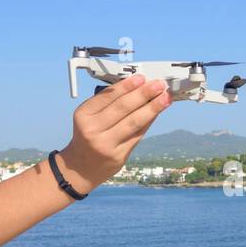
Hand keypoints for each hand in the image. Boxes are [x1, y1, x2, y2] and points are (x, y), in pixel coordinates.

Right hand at [58, 74, 172, 192]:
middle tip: (159, 85)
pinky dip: (148, 122)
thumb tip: (137, 88)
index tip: (142, 78)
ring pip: (133, 122)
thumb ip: (109, 104)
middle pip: (123, 108)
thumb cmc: (89, 136)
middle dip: (143, 94)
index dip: (126, 86)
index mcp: (83, 115)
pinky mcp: (118, 156)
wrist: (81, 168)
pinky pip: (137, 135)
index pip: (108, 96)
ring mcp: (106, 144)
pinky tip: (156, 113)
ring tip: (165, 98)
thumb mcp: (89, 117)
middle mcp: (93, 130)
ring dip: (152, 108)